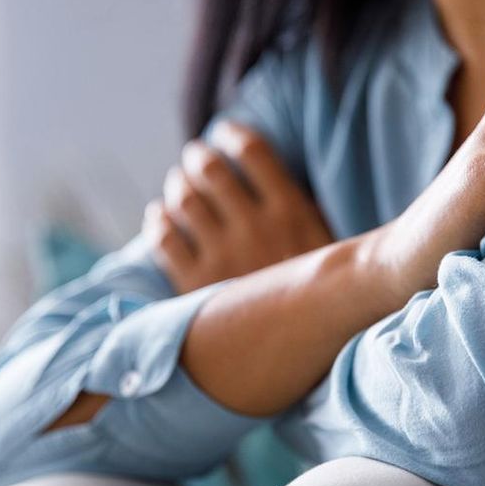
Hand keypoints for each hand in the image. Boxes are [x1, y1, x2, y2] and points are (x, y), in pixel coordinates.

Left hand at [145, 121, 332, 293]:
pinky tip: (162, 219)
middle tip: (195, 160)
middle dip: (197, 158)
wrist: (308, 352)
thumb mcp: (326, 246)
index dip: (232, 134)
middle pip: (208, 169)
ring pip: (182, 198)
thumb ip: (298, 209)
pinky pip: (162, 237)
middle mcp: (256, 228)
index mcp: (292, 212)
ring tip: (179, 188)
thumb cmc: (319, 299)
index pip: (252, 150)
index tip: (224, 134)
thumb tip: (267, 172)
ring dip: (176, 186)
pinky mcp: (195, 284)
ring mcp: (223, 256)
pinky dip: (158, 221)